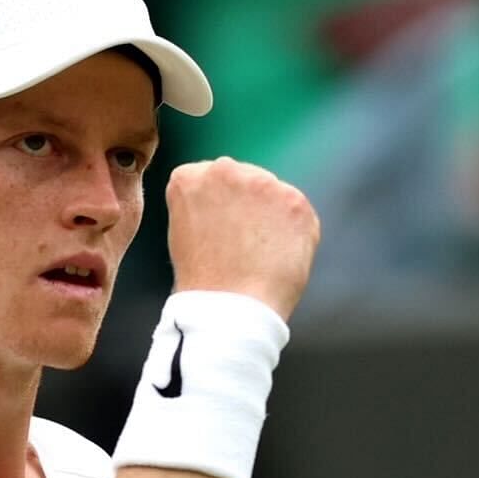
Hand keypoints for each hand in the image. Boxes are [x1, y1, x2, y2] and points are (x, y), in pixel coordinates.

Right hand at [164, 157, 320, 321]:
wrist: (232, 307)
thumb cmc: (203, 279)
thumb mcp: (182, 230)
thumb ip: (201, 202)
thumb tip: (230, 199)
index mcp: (188, 177)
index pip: (206, 176)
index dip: (212, 205)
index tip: (212, 228)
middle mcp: (225, 170)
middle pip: (241, 177)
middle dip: (242, 202)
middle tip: (238, 241)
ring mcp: (264, 183)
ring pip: (270, 192)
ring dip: (267, 214)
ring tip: (257, 251)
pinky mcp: (296, 202)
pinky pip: (295, 211)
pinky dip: (291, 231)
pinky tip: (277, 254)